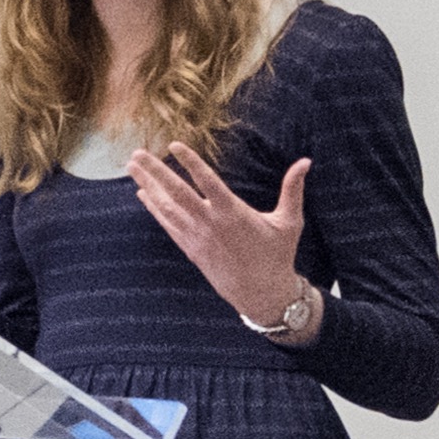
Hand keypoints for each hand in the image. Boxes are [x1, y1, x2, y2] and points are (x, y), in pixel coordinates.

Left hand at [135, 143, 314, 332]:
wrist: (262, 294)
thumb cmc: (277, 255)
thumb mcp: (289, 222)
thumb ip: (293, 189)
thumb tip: (306, 162)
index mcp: (234, 213)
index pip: (207, 181)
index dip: (190, 162)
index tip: (173, 145)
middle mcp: (211, 224)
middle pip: (177, 192)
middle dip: (155, 171)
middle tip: (137, 153)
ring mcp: (198, 238)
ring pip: (167, 208)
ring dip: (148, 186)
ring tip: (132, 167)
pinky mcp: (191, 250)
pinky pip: (168, 225)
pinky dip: (154, 209)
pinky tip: (142, 194)